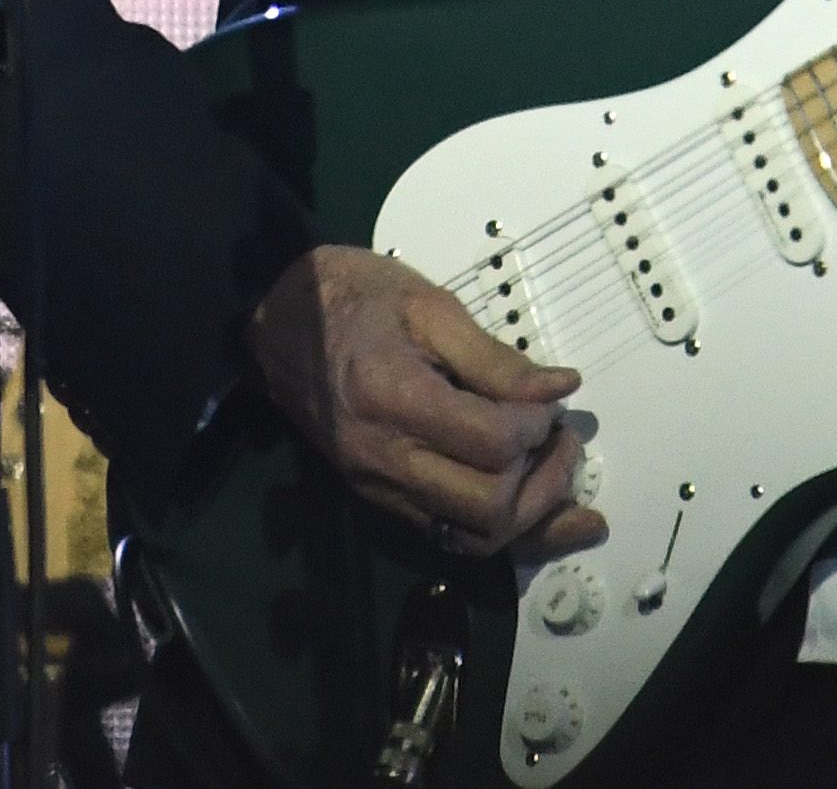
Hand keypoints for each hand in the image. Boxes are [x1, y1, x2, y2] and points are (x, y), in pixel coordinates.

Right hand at [247, 244, 603, 558]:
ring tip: (550, 471)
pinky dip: (496, 528)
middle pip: (488, 508)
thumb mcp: (429, 304)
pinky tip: (531, 506)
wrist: (275, 320)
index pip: (491, 443)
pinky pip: (447, 536)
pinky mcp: (377, 499)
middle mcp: (383, 458)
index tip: (548, 400)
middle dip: (545, 481)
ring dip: (527, 515)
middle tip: (562, 439)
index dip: (536, 427)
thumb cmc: (353, 296)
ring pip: (471, 540)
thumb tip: (561, 390)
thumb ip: (496, 358)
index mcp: (394, 398)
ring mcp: (377, 486)